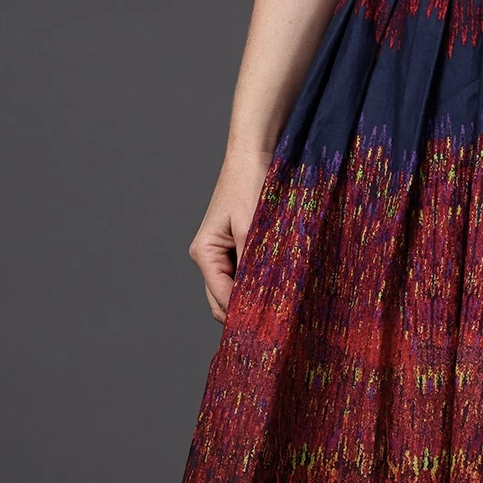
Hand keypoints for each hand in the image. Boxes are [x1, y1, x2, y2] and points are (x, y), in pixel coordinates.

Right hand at [189, 152, 271, 322]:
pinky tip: (276, 287)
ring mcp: (220, 253)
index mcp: (204, 252)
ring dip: (251, 298)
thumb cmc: (250, 184)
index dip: (242, 314)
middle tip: (274, 327)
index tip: (268, 328)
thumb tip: (256, 298)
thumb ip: (253, 264)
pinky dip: (256, 283)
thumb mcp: (253, 227)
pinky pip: (242, 274)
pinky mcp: (235, 246)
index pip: (221, 297)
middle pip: (221, 300)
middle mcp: (208, 256)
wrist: (254, 154)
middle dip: (244, 313)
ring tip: (278, 309)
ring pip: (232, 290)